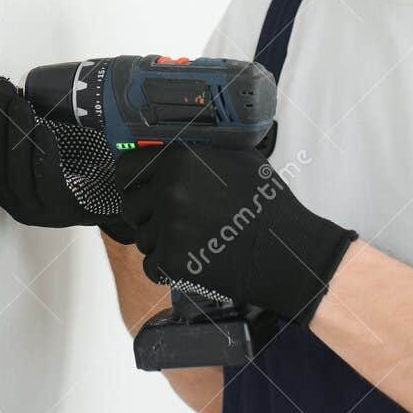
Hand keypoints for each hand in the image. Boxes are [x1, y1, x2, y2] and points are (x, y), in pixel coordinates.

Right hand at [0, 76, 136, 242]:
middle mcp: (13, 200)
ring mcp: (35, 209)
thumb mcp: (43, 149)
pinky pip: (46, 181)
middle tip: (0, 89)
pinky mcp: (60, 210)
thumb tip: (12, 92)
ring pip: (16, 170)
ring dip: (16, 133)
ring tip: (19, 103)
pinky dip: (42, 153)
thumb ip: (26, 131)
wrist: (112, 202)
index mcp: (4, 184)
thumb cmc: (74, 171)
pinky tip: (43, 130)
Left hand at [115, 141, 356, 325]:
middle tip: (176, 221)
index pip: (126, 168)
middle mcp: (170, 189)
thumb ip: (197, 149)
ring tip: (196, 240)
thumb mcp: (237, 157)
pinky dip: (168, 268)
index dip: (132, 181)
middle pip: (130, 205)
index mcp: (180, 159)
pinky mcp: (174, 260)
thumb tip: (166, 143)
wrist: (287, 252)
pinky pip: (151, 265)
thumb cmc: (266, 206)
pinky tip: (196, 259)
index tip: (139, 189)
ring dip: (161, 242)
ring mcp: (170, 226)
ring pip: (142, 238)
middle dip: (147, 215)